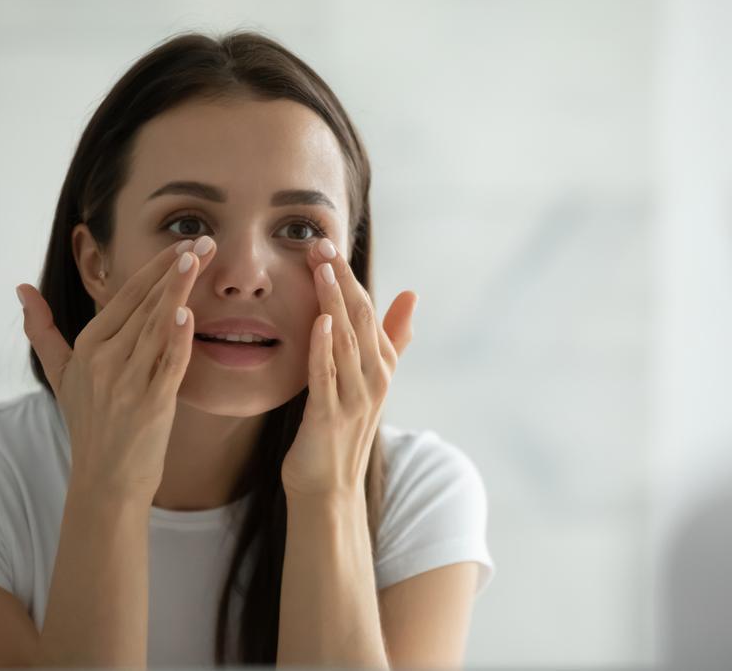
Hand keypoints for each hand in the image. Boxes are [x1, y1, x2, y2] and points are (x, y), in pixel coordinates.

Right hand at [18, 236, 215, 499]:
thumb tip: (21, 289)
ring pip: (156, 327)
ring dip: (178, 291)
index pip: (126, 296)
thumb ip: (42, 330)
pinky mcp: (150, 405)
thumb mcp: (61, 374)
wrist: (105, 481)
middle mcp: (105, 359)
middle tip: (206, 240)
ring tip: (198, 259)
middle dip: (176, 270)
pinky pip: (166, 366)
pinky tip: (186, 315)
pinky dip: (176, 340)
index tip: (183, 243)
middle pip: (145, 305)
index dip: (156, 268)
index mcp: (89, 346)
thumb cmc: (89, 424)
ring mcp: (127, 382)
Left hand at [281, 237, 417, 498]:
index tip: (328, 244)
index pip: (367, 310)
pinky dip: (325, 347)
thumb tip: (412, 294)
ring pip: (345, 341)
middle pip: (359, 319)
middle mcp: (374, 378)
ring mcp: (354, 398)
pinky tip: (319, 321)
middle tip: (320, 244)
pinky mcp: (330, 417)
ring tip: (321, 269)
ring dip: (333, 303)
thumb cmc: (340, 431)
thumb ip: (391, 338)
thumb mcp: (368, 379)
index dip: (349, 275)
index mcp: (381, 366)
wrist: (327, 488)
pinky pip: (327, 376)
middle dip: (341, 279)